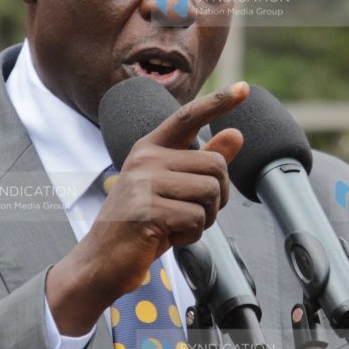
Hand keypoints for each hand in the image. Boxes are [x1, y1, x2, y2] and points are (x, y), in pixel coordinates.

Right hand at [47, 81, 248, 334]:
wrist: (103, 260)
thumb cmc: (141, 224)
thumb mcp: (173, 189)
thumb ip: (202, 162)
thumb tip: (235, 135)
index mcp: (150, 148)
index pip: (188, 117)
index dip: (218, 102)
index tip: (244, 88)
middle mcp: (145, 159)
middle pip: (215, 166)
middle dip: (216, 197)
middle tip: (192, 213)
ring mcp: (143, 183)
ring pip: (210, 193)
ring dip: (204, 219)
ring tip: (175, 225)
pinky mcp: (147, 210)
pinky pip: (197, 219)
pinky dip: (191, 235)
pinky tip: (167, 237)